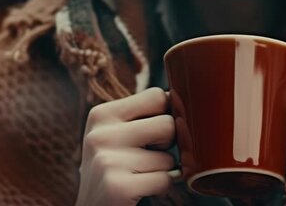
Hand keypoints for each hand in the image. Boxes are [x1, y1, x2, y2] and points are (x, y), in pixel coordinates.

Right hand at [75, 87, 176, 205]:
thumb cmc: (114, 168)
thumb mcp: (117, 134)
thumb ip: (144, 115)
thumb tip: (184, 96)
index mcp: (101, 115)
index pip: (156, 96)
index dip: (165, 114)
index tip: (152, 132)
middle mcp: (101, 135)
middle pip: (168, 124)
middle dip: (167, 144)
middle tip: (146, 156)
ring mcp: (108, 161)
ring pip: (168, 156)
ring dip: (162, 169)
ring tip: (138, 174)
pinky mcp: (118, 187)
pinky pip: (165, 179)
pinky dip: (160, 187)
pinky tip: (139, 189)